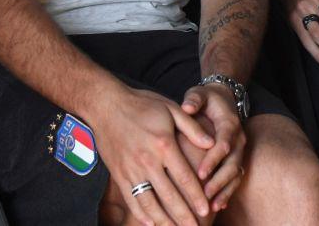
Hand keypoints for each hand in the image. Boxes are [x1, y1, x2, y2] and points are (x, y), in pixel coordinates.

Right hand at [93, 85, 214, 225]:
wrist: (106, 105)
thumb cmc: (142, 104)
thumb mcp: (171, 109)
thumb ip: (192, 128)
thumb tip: (212, 143)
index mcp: (164, 145)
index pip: (184, 177)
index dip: (196, 196)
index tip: (206, 210)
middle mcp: (147, 161)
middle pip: (169, 196)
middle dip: (183, 215)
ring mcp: (131, 170)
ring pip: (149, 202)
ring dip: (163, 220)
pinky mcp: (118, 175)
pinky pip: (131, 199)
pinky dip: (141, 214)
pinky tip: (151, 224)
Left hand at [182, 83, 246, 211]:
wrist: (223, 99)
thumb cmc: (206, 99)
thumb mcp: (199, 93)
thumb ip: (194, 99)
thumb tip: (186, 108)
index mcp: (229, 123)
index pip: (224, 143)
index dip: (213, 159)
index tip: (200, 173)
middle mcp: (238, 138)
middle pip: (233, 162)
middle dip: (219, 180)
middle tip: (204, 194)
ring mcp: (239, 150)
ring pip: (236, 173)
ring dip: (224, 190)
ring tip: (211, 205)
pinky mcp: (236, 158)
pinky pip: (236, 177)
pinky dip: (228, 192)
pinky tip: (218, 205)